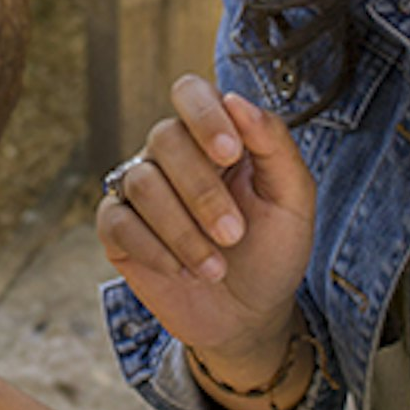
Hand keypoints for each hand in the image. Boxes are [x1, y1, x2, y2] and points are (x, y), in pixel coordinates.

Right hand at [96, 76, 314, 358]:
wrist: (250, 317)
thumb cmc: (273, 249)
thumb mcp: (293, 199)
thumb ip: (274, 143)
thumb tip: (236, 100)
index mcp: (212, 135)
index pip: (190, 92)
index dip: (203, 114)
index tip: (229, 154)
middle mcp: (170, 154)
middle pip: (165, 138)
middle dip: (202, 191)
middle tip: (233, 234)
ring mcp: (138, 188)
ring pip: (141, 181)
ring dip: (182, 231)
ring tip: (214, 267)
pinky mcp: (117, 228)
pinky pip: (117, 220)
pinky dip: (153, 248)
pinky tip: (181, 271)